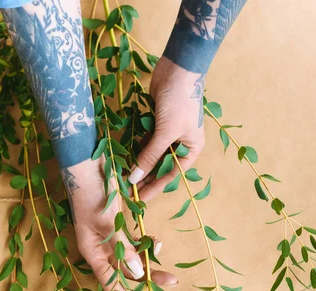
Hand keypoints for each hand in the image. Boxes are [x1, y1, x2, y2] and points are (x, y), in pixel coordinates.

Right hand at [64, 156, 177, 290]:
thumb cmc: (92, 194)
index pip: (111, 285)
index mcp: (93, 253)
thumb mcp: (108, 223)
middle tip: (171, 282)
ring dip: (150, 261)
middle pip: (127, 273)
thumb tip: (137, 273)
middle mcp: (102, 249)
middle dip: (148, 279)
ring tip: (167, 264)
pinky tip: (156, 242)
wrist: (88, 164)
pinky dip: (146, 244)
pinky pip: (135, 242)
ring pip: (134, 258)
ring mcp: (111, 238)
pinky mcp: (120, 226)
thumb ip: (123, 248)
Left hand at [128, 56, 205, 202]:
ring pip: (151, 155)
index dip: (154, 187)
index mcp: (191, 150)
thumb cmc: (179, 101)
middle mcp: (181, 144)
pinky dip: (137, 148)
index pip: (170, 175)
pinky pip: (146, 141)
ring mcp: (169, 133)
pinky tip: (126, 157)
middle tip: (127, 190)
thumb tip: (135, 178)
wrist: (179, 67)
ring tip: (123, 176)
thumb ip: (150, 156)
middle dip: (145, 177)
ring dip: (139, 164)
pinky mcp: (157, 123)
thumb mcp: (165, 132)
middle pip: (160, 167)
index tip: (140, 199)